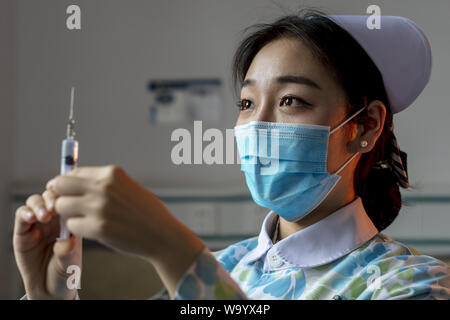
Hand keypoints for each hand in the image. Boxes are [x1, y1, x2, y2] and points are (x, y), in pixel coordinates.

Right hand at [13, 190, 81, 299]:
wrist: (49, 289)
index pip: (72, 201)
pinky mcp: (23, 231)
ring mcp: (39, 224)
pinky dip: (25, 212)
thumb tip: (66, 242)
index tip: (70, 198)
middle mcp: (56, 219)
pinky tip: (31, 218)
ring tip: (43, 215)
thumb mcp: (70, 266)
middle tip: (55, 205)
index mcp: (73, 222)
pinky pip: (22, 215)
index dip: (70, 196)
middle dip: (54, 196)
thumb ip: (68, 254)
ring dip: (40, 203)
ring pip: (37, 201)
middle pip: (53, 196)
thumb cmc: (65, 274)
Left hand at [46, 165, 204, 297]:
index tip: (64, 192)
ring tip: (82, 218)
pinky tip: (91, 229)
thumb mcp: (127, 187)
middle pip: (61, 186)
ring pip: (62, 206)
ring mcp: (99, 208)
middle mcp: (103, 187)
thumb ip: (102, 183)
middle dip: (60, 196)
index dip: (65, 183)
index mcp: (111, 173)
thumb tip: (73, 181)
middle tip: (67, 206)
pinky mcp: (97, 228)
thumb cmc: (146, 212)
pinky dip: (77, 229)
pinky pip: (72, 226)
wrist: (162, 235)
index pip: (72, 172)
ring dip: (68, 214)